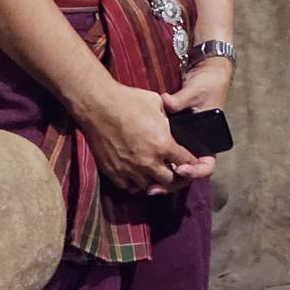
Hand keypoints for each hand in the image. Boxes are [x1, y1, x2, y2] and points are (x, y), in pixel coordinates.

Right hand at [76, 81, 198, 194]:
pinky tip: (136, 173)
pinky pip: (128, 187)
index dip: (191, 162)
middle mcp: (148, 162)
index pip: (186, 162)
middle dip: (174, 174)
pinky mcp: (113, 172)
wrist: (99, 106)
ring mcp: (129, 169)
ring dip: (154, 180)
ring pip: (149, 186)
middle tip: (172, 167)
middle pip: (169, 180)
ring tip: (154, 171)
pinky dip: (135, 183)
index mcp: (163, 144)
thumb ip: (168, 122)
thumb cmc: (130, 101)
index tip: (189, 160)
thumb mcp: (158, 106)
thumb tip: (170, 129)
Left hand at [151, 58, 233, 193]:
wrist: (207, 76)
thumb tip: (165, 101)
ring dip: (162, 181)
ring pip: (175, 173)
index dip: (195, 171)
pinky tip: (140, 174)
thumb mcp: (195, 93)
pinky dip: (155, 171)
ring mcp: (184, 147)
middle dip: (171, 184)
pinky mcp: (172, 143)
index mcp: (209, 140)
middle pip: (187, 175)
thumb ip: (180, 100)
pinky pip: (166, 163)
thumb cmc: (207, 85)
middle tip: (154, 188)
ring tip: (146, 187)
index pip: (206, 164)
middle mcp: (197, 147)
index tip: (180, 168)